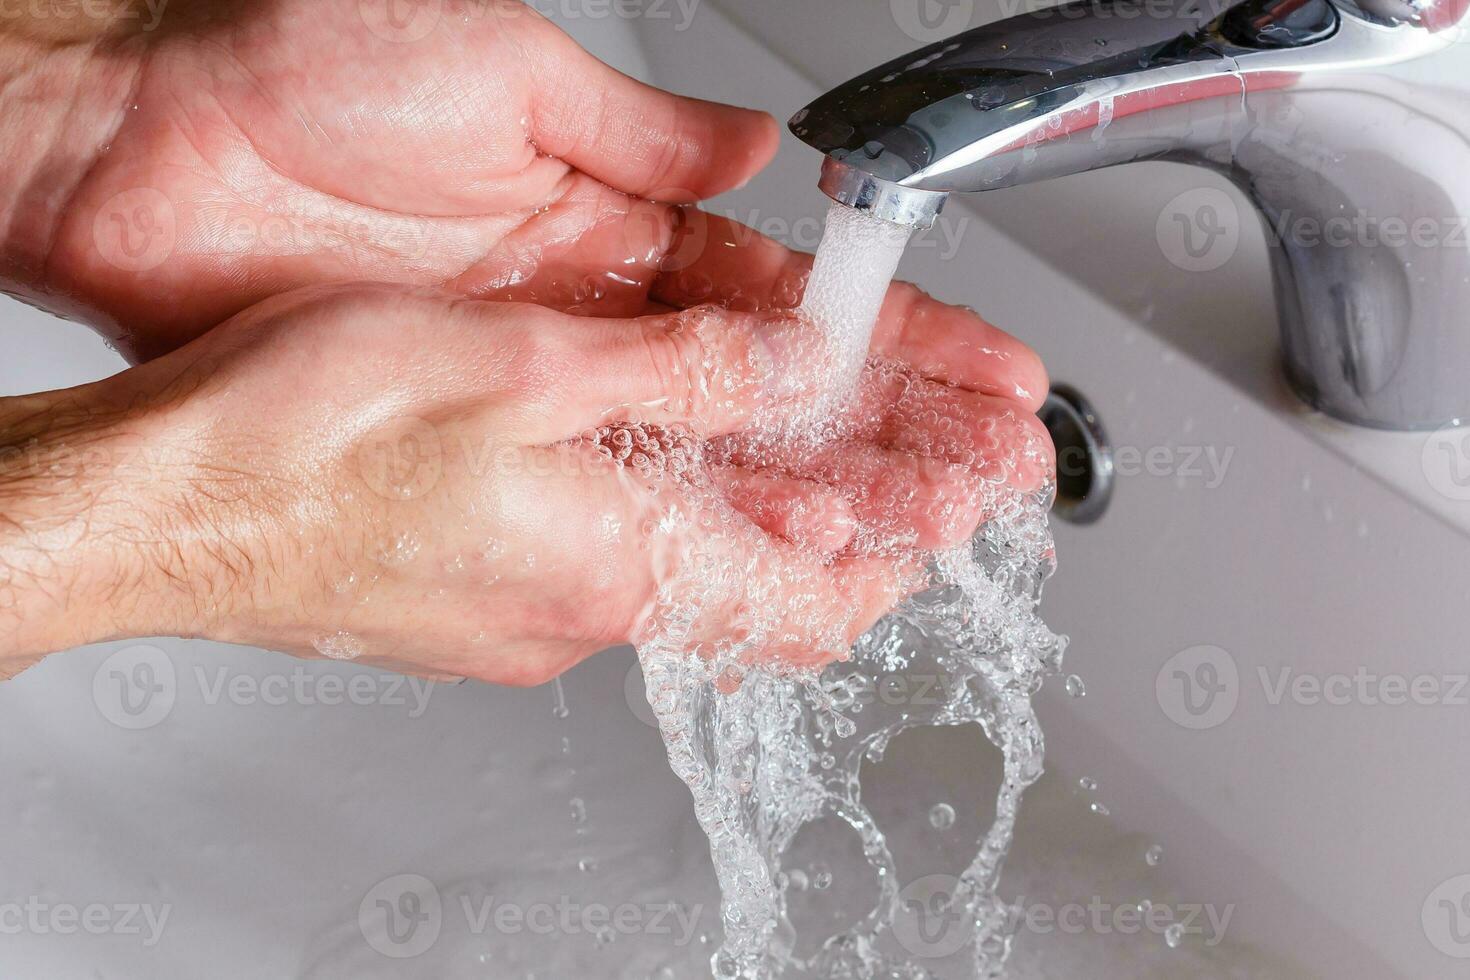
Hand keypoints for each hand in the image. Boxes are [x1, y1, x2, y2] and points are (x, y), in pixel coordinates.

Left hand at [0, 0, 1048, 419]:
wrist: (147, 144)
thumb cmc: (303, 75)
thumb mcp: (503, 68)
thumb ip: (638, 132)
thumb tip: (757, 151)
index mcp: (615, 220)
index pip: (787, 296)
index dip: (895, 335)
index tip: (983, 369)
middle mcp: (594, 314)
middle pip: (773, 391)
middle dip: (893, 429)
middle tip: (989, 469)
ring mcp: (545, 384)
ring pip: (712, 454)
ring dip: (825, 487)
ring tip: (928, 518)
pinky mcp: (482, 432)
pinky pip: (615, 486)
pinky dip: (702, 515)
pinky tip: (787, 544)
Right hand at [0, 284, 1051, 683]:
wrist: (160, 504)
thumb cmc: (302, 441)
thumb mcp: (525, 369)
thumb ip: (678, 375)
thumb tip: (793, 372)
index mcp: (614, 566)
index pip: (817, 603)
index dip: (907, 551)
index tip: (959, 503)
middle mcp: (584, 610)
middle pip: (772, 583)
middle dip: (875, 517)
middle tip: (948, 467)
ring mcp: (531, 606)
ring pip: (696, 561)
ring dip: (780, 504)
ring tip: (848, 440)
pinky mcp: (483, 586)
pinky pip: (618, 551)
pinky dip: (685, 503)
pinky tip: (696, 451)